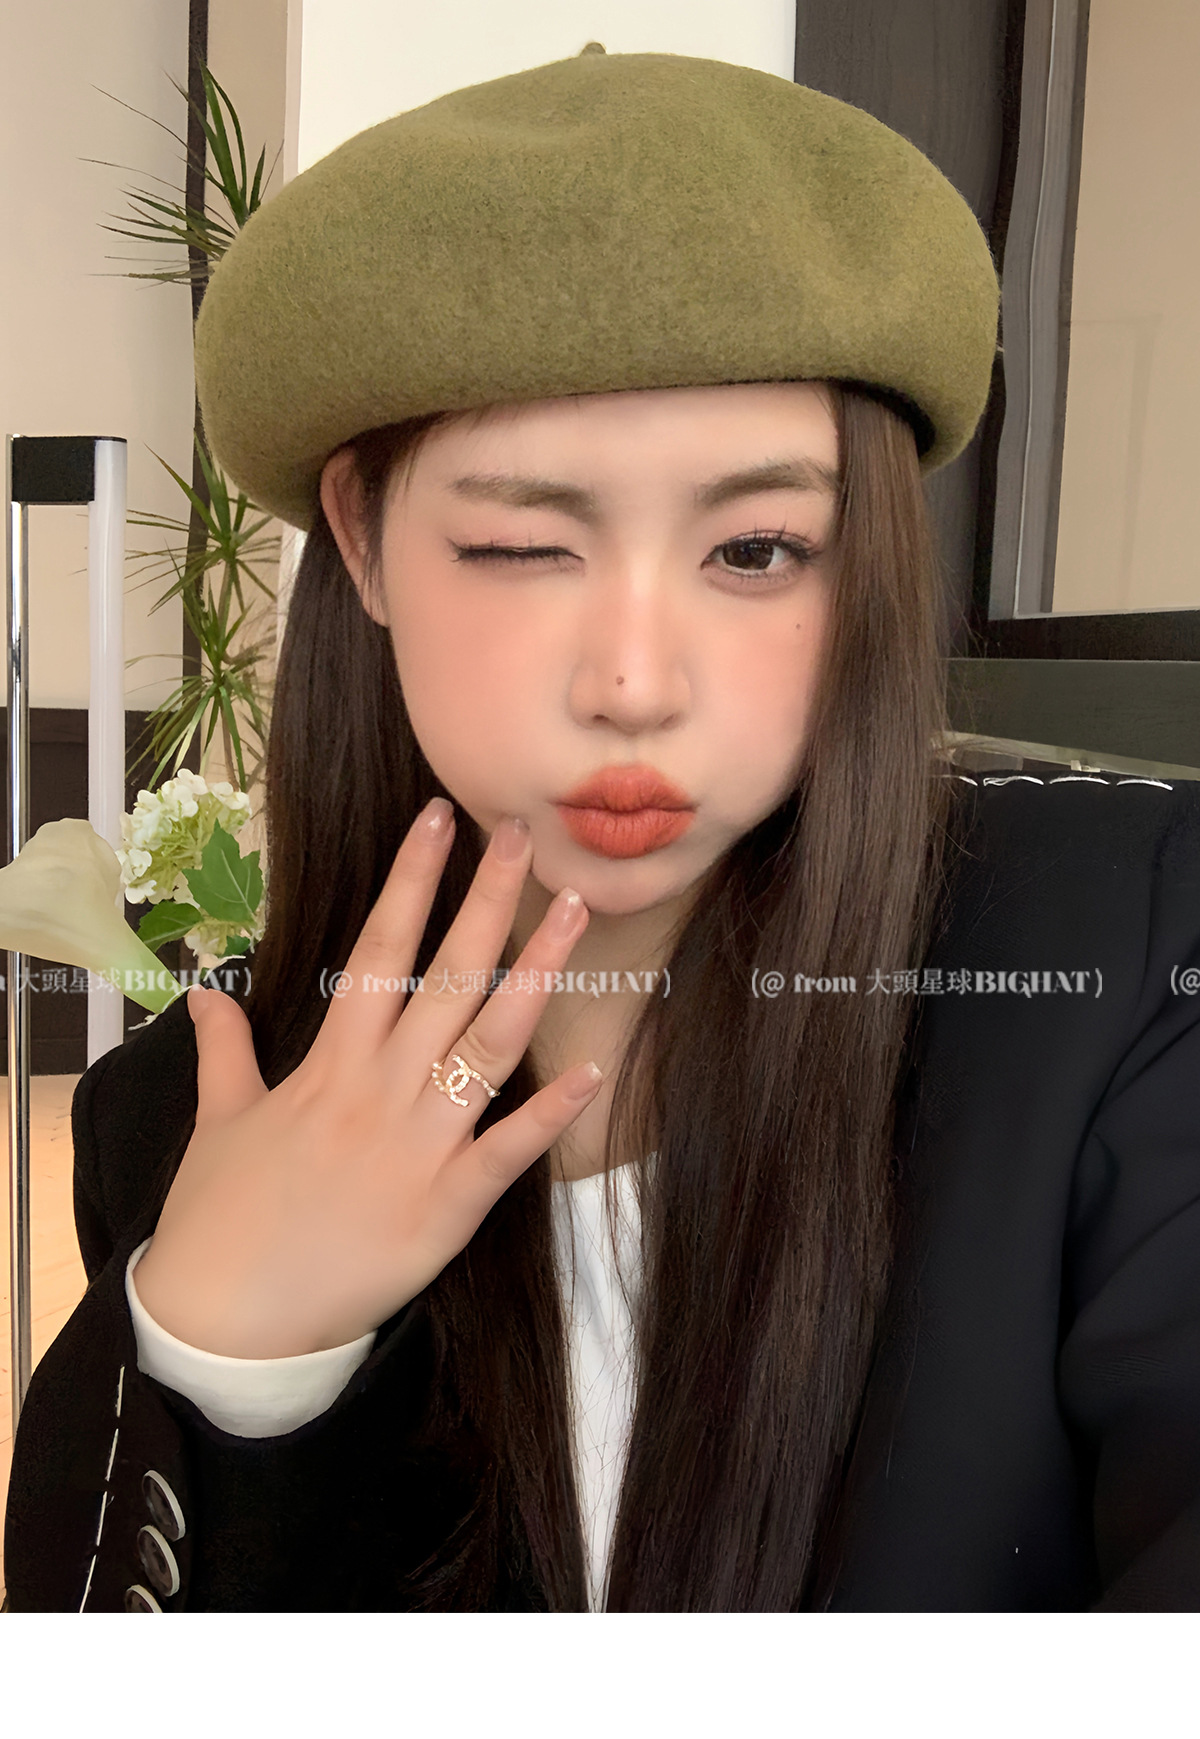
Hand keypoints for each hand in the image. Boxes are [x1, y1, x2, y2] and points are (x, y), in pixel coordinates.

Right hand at [132, 800, 601, 1357]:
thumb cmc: (219, 1219)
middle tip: (524, 836)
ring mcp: (421, 1147)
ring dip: (537, 976)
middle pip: (447, 978)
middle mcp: (382, 1091)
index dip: (412, 880)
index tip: (439, 820)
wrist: (226, 1323)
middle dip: (488, 901)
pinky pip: (509, 1151)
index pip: (379, 951)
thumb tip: (205, 996)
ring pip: (490, 1045)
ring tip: (574, 914)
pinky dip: (552, 1112)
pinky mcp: (449, 1208)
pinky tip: (595, 1068)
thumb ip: (224, 1051)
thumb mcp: (217, 1122)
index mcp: (330, 1065)